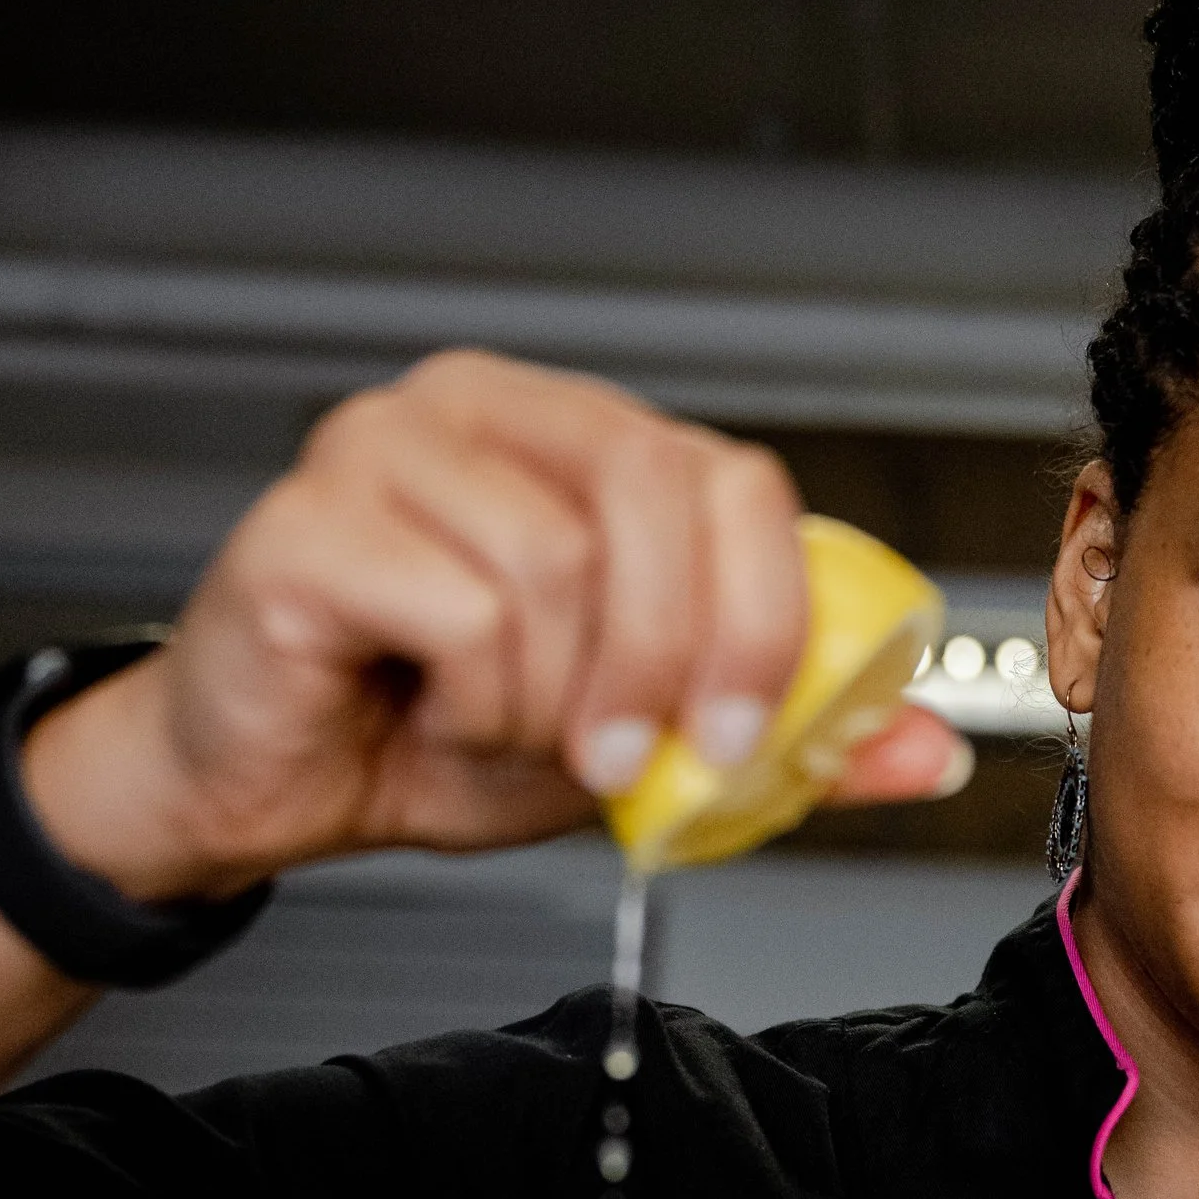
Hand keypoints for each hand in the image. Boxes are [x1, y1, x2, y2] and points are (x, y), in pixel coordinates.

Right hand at [18, 353, 965, 897]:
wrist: (273, 786)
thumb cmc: (434, 734)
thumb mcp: (648, 743)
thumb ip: (786, 737)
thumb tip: (926, 747)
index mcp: (580, 439)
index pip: (729, 474)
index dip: (761, 613)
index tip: (742, 732)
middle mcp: (487, 411)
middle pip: (652, 494)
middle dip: (669, 658)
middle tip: (632, 759)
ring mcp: (387, 445)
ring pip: (553, 567)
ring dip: (546, 700)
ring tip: (494, 724)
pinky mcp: (309, 518)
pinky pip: (458, 610)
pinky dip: (469, 700)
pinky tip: (427, 709)